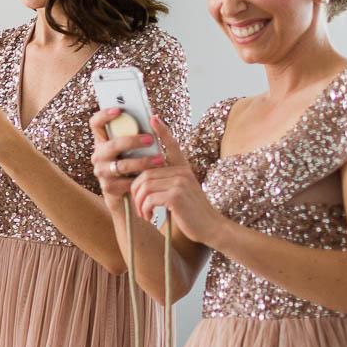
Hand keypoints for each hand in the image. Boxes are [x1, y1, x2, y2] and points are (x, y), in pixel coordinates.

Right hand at [88, 107, 167, 202]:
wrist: (128, 194)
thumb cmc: (134, 164)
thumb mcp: (134, 148)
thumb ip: (139, 133)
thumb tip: (154, 118)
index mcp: (103, 141)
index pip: (96, 124)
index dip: (104, 115)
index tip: (119, 110)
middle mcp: (98, 156)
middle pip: (112, 145)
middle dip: (133, 141)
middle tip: (151, 140)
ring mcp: (102, 172)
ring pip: (123, 165)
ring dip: (143, 162)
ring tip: (160, 160)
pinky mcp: (109, 187)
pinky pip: (128, 182)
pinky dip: (143, 179)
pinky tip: (154, 177)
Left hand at [127, 117, 218, 241]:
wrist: (211, 228)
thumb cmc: (192, 213)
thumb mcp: (182, 192)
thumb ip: (168, 182)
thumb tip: (145, 179)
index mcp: (184, 169)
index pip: (172, 145)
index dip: (162, 131)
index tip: (153, 117)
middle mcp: (183, 171)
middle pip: (145, 173)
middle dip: (135, 192)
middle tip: (139, 206)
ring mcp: (180, 182)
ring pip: (143, 186)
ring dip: (138, 202)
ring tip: (143, 213)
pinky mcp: (176, 196)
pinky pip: (148, 198)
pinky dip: (144, 209)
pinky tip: (148, 216)